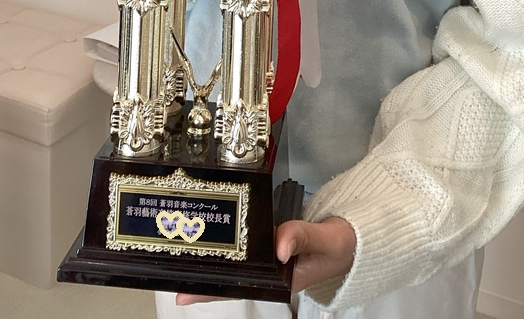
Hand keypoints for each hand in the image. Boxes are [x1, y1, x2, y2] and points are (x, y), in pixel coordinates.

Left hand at [174, 217, 356, 306]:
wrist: (355, 238)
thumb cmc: (344, 245)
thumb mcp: (330, 242)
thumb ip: (306, 237)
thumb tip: (279, 243)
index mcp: (284, 278)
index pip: (241, 287)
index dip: (212, 290)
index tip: (183, 292)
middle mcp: (273, 270)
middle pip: (232, 277)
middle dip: (202, 275)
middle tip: (168, 270)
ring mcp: (272, 255)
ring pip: (237, 260)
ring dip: (213, 256)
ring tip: (181, 252)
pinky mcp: (274, 240)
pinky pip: (248, 242)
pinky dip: (231, 238)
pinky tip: (213, 232)